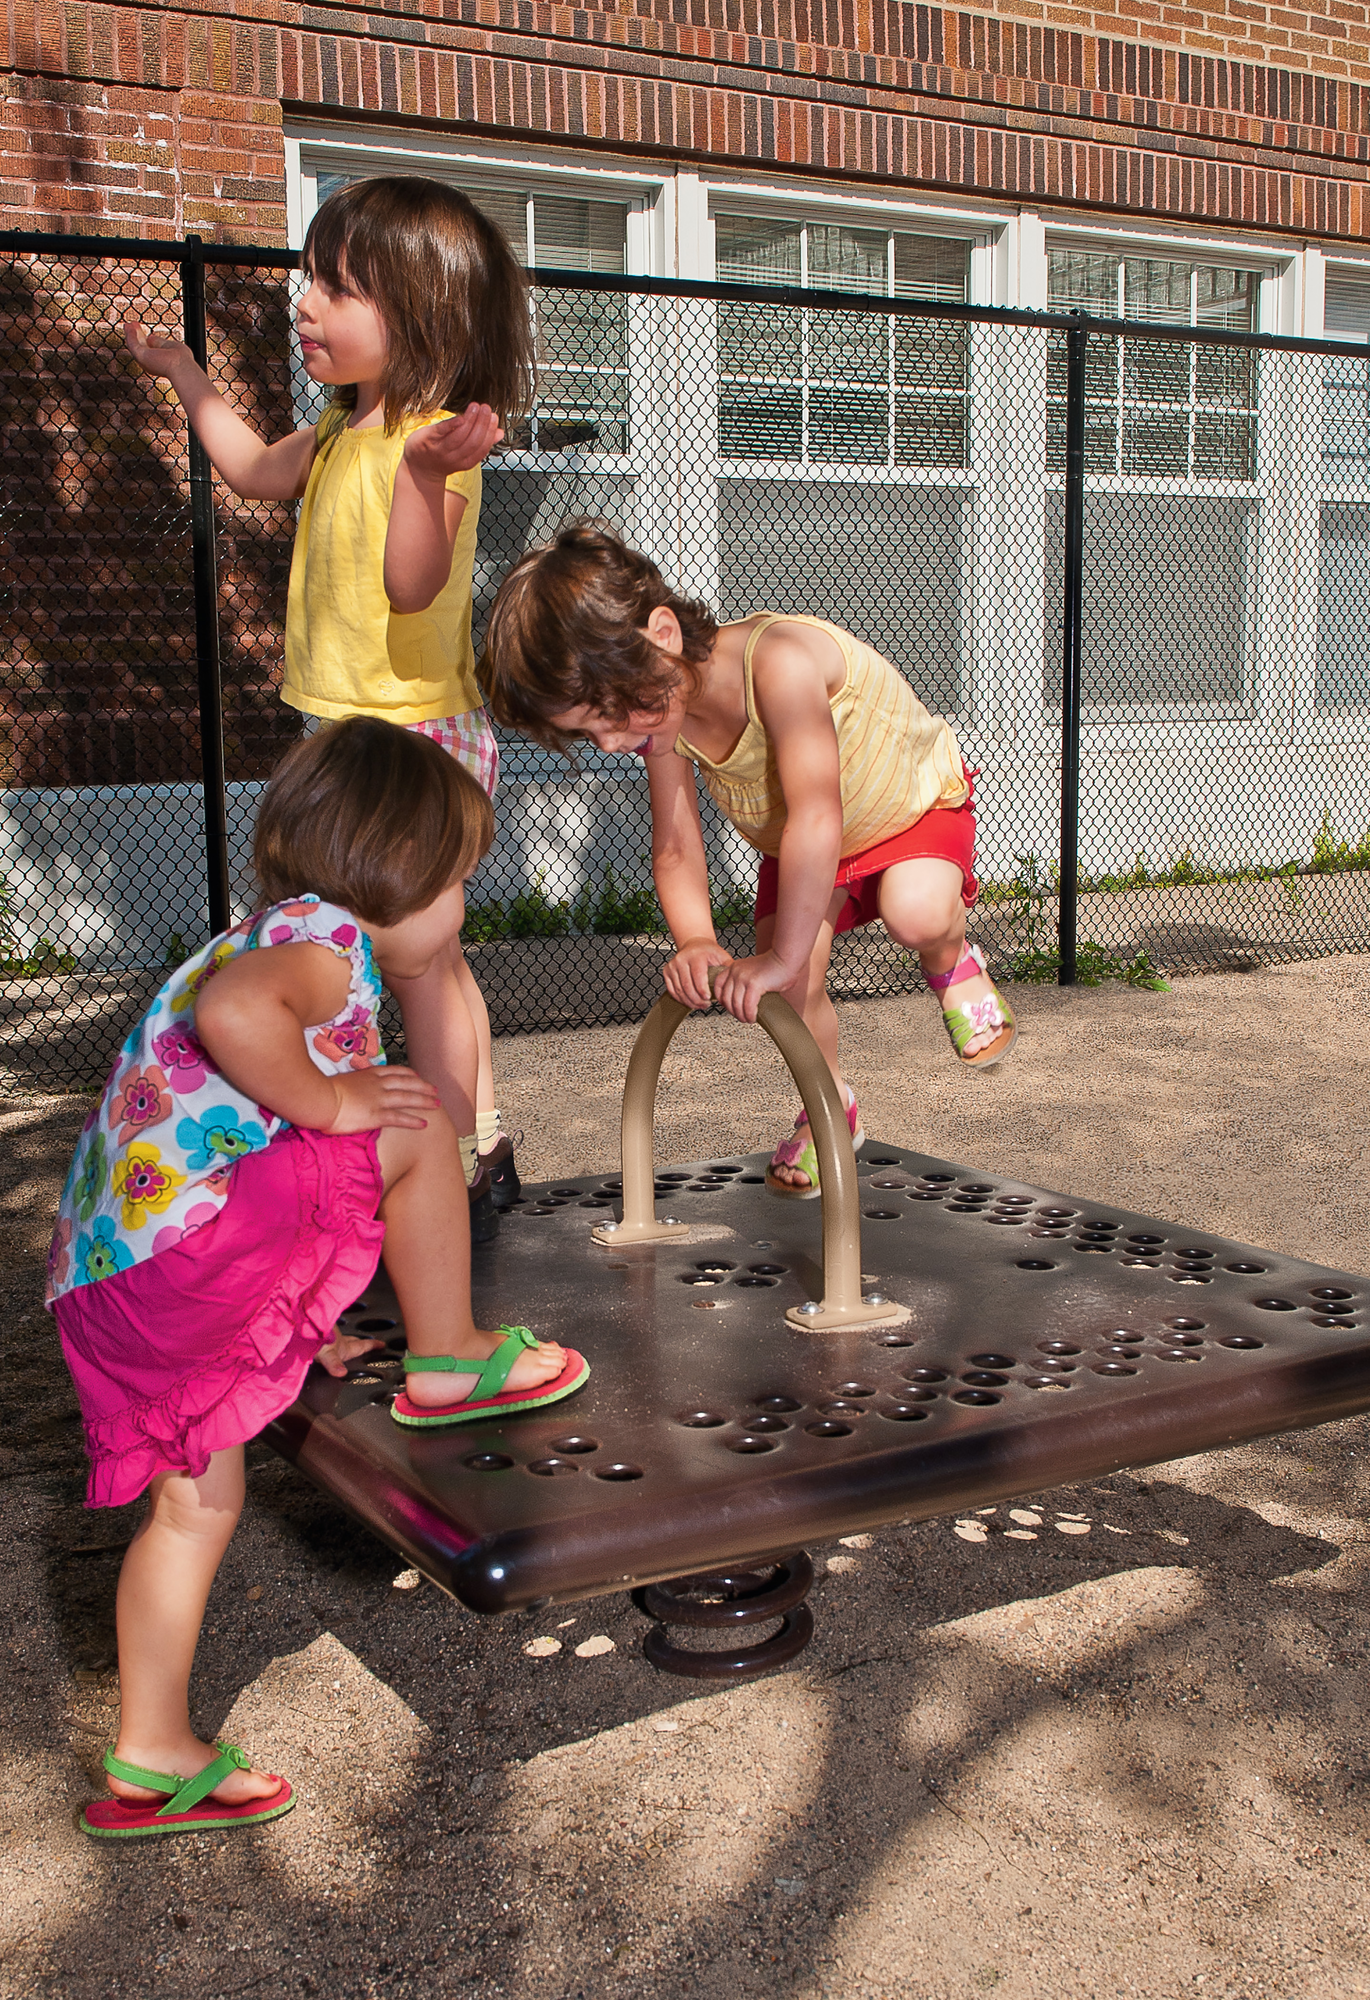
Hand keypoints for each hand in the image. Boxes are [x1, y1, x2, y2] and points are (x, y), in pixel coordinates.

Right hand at [124, 316, 194, 379]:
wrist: (180, 366)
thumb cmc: (182, 360)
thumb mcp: (170, 346)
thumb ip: (160, 343)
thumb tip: (151, 337)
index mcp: (160, 360)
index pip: (151, 348)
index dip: (146, 339)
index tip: (144, 332)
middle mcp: (152, 362)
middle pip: (141, 347)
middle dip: (136, 336)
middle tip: (132, 326)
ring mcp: (146, 361)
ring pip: (135, 346)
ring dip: (131, 334)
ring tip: (128, 324)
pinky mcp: (140, 357)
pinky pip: (133, 344)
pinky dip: (130, 335)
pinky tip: (129, 327)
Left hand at [314, 1329, 385, 1376]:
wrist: (297, 1323)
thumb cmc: (313, 1334)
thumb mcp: (325, 1352)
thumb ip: (333, 1363)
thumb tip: (342, 1373)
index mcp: (342, 1346)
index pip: (361, 1346)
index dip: (372, 1345)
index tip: (382, 1344)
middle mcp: (336, 1339)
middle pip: (351, 1340)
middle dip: (359, 1342)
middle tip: (368, 1342)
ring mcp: (326, 1334)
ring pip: (339, 1336)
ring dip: (344, 1338)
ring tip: (346, 1340)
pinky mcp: (316, 1330)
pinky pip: (327, 1334)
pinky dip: (329, 1336)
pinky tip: (323, 1339)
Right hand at [324, 1064, 440, 1133]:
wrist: (318, 1098)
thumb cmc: (320, 1091)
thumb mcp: (337, 1082)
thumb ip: (348, 1085)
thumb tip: (345, 1089)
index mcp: (367, 1074)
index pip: (393, 1071)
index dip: (408, 1073)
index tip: (416, 1074)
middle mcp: (376, 1084)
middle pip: (406, 1082)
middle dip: (423, 1085)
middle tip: (435, 1089)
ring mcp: (378, 1099)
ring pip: (408, 1098)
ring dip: (424, 1100)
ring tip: (437, 1104)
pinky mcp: (376, 1115)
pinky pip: (400, 1118)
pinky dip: (414, 1120)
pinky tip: (424, 1124)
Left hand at [403, 404, 503, 480]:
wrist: (419, 467)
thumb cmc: (444, 454)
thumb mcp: (464, 452)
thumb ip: (481, 442)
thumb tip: (500, 432)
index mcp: (465, 462)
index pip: (481, 448)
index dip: (489, 433)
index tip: (494, 416)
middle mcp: (453, 459)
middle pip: (472, 442)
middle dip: (481, 424)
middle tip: (486, 407)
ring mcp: (439, 451)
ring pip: (458, 437)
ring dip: (470, 421)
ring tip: (475, 406)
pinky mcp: (426, 441)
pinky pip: (440, 432)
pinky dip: (452, 425)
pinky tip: (461, 416)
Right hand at [664, 938, 732, 1009]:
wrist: (694, 944)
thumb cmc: (708, 952)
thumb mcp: (721, 956)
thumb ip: (728, 969)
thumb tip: (736, 982)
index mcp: (696, 956)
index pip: (697, 977)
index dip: (702, 991)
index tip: (708, 999)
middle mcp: (682, 959)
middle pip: (687, 986)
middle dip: (697, 1000)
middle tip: (705, 1005)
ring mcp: (673, 965)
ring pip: (679, 990)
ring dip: (689, 1001)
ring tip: (699, 1005)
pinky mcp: (667, 971)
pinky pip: (672, 990)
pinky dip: (680, 999)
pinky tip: (689, 1002)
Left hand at [709, 950, 799, 1024]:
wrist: (786, 958)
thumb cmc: (775, 965)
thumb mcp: (753, 970)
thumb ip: (745, 981)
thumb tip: (743, 999)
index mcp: (734, 967)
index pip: (718, 984)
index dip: (721, 999)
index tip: (728, 1006)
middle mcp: (736, 971)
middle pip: (726, 998)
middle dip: (733, 1011)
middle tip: (741, 1017)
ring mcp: (744, 978)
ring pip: (736, 1004)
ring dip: (742, 1016)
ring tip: (748, 1019)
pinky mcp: (754, 984)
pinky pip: (748, 1005)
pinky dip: (750, 1014)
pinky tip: (753, 1017)